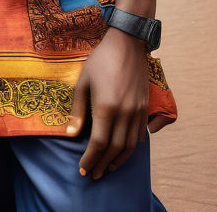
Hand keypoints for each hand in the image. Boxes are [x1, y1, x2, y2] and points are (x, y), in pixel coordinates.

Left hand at [67, 27, 150, 179]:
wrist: (127, 43)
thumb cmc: (101, 60)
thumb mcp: (83, 81)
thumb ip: (78, 110)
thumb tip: (71, 134)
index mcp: (107, 106)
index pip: (99, 143)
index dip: (90, 159)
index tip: (82, 170)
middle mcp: (125, 112)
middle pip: (115, 149)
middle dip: (102, 164)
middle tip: (93, 174)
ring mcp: (137, 110)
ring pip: (130, 145)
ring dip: (118, 160)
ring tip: (107, 167)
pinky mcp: (144, 106)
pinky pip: (140, 135)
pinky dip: (131, 148)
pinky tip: (122, 151)